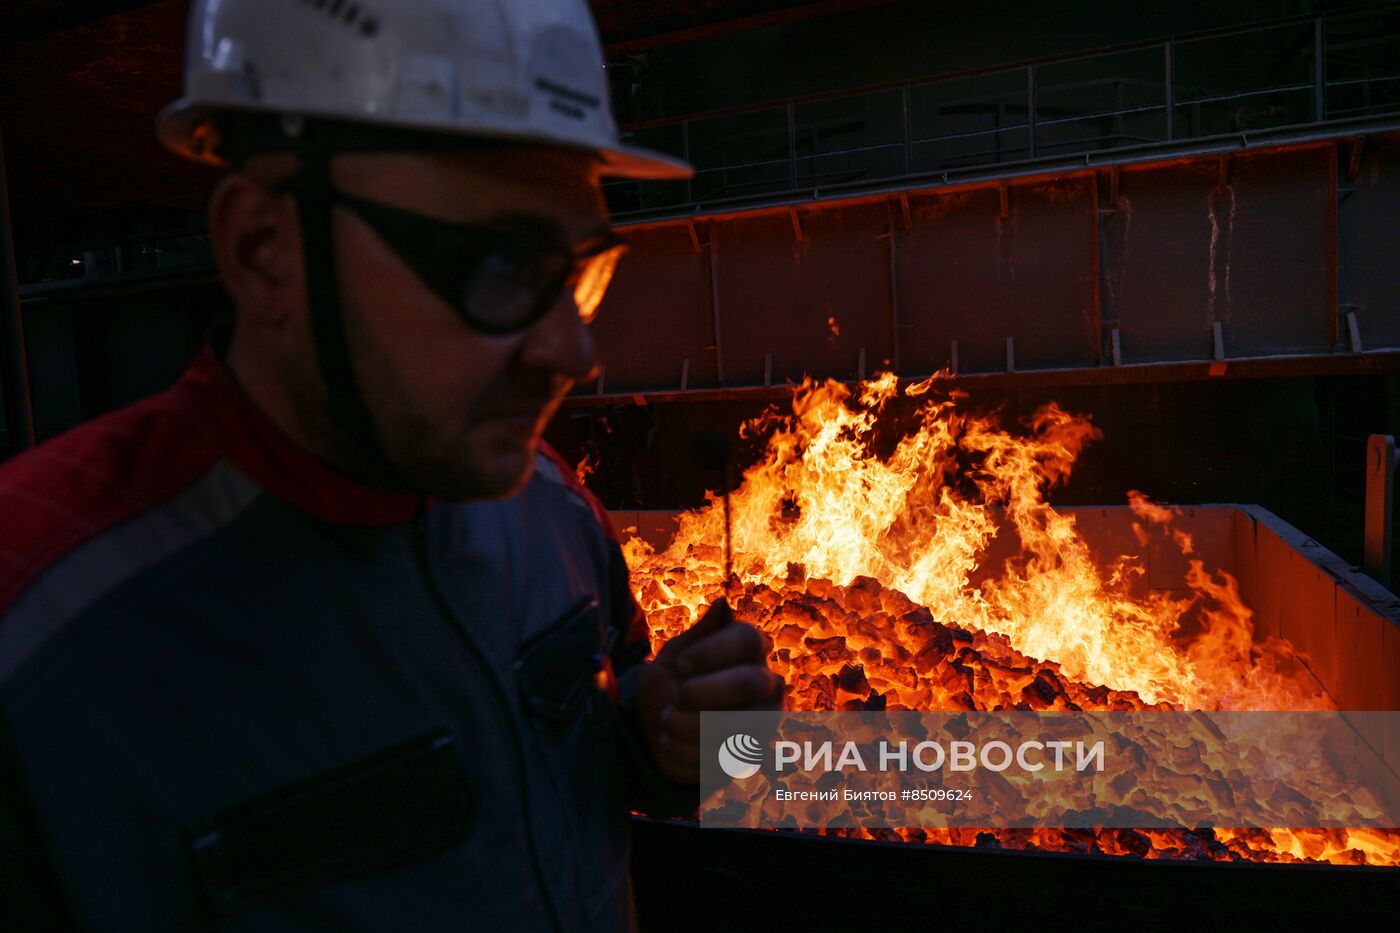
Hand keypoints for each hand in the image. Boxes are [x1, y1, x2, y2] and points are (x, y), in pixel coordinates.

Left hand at [635, 599, 783, 783]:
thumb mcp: (674, 656)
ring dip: (692, 725)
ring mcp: (763, 720)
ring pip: (741, 724)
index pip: (748, 639)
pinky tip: (668, 742)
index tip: (680, 664)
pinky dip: (688, 751)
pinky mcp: (751, 754)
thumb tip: (723, 605)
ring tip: (665, 721)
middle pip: (751, 683)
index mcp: (750, 649)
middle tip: (678, 695)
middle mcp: (766, 682)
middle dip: (706, 692)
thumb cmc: (670, 684)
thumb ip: (697, 635)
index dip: (713, 651)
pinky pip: (727, 757)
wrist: (656, 730)